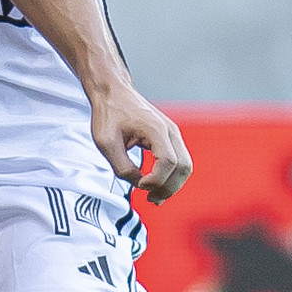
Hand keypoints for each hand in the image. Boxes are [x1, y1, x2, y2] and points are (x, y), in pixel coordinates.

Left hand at [93, 85, 190, 203]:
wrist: (114, 92)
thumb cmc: (109, 113)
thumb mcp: (106, 144)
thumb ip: (122, 167)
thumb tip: (137, 183)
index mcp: (155, 129)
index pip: (168, 162)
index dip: (156, 180)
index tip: (139, 185)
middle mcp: (170, 131)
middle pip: (183, 167)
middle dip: (168, 188)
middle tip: (150, 198)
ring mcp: (173, 133)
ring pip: (185, 166)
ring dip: (173, 185)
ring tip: (154, 196)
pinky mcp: (170, 137)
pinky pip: (180, 161)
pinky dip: (172, 177)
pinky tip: (157, 186)